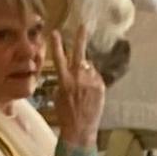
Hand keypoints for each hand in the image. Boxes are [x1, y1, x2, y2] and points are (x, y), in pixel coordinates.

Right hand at [48, 27, 107, 143]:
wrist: (80, 129)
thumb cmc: (65, 114)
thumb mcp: (58, 96)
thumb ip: (65, 81)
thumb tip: (72, 74)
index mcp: (64, 80)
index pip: (59, 58)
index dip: (57, 44)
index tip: (55, 32)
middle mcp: (78, 78)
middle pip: (79, 54)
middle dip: (80, 39)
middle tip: (83, 26)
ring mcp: (91, 81)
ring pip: (90, 68)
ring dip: (87, 72)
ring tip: (84, 87)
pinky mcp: (101, 86)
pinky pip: (97, 77)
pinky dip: (94, 81)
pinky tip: (90, 92)